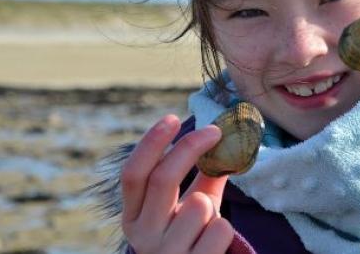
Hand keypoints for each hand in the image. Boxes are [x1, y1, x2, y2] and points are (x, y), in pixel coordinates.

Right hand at [120, 115, 234, 253]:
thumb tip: (226, 141)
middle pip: (162, 179)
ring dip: (212, 206)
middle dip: (190, 148)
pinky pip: (219, 229)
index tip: (172, 119)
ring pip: (198, 204)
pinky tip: (215, 242)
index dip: (151, 143)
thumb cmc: (191, 239)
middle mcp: (142, 235)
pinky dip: (224, 230)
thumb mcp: (188, 209)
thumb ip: (202, 179)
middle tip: (214, 131)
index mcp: (133, 216)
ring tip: (208, 224)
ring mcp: (165, 253)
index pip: (133, 174)